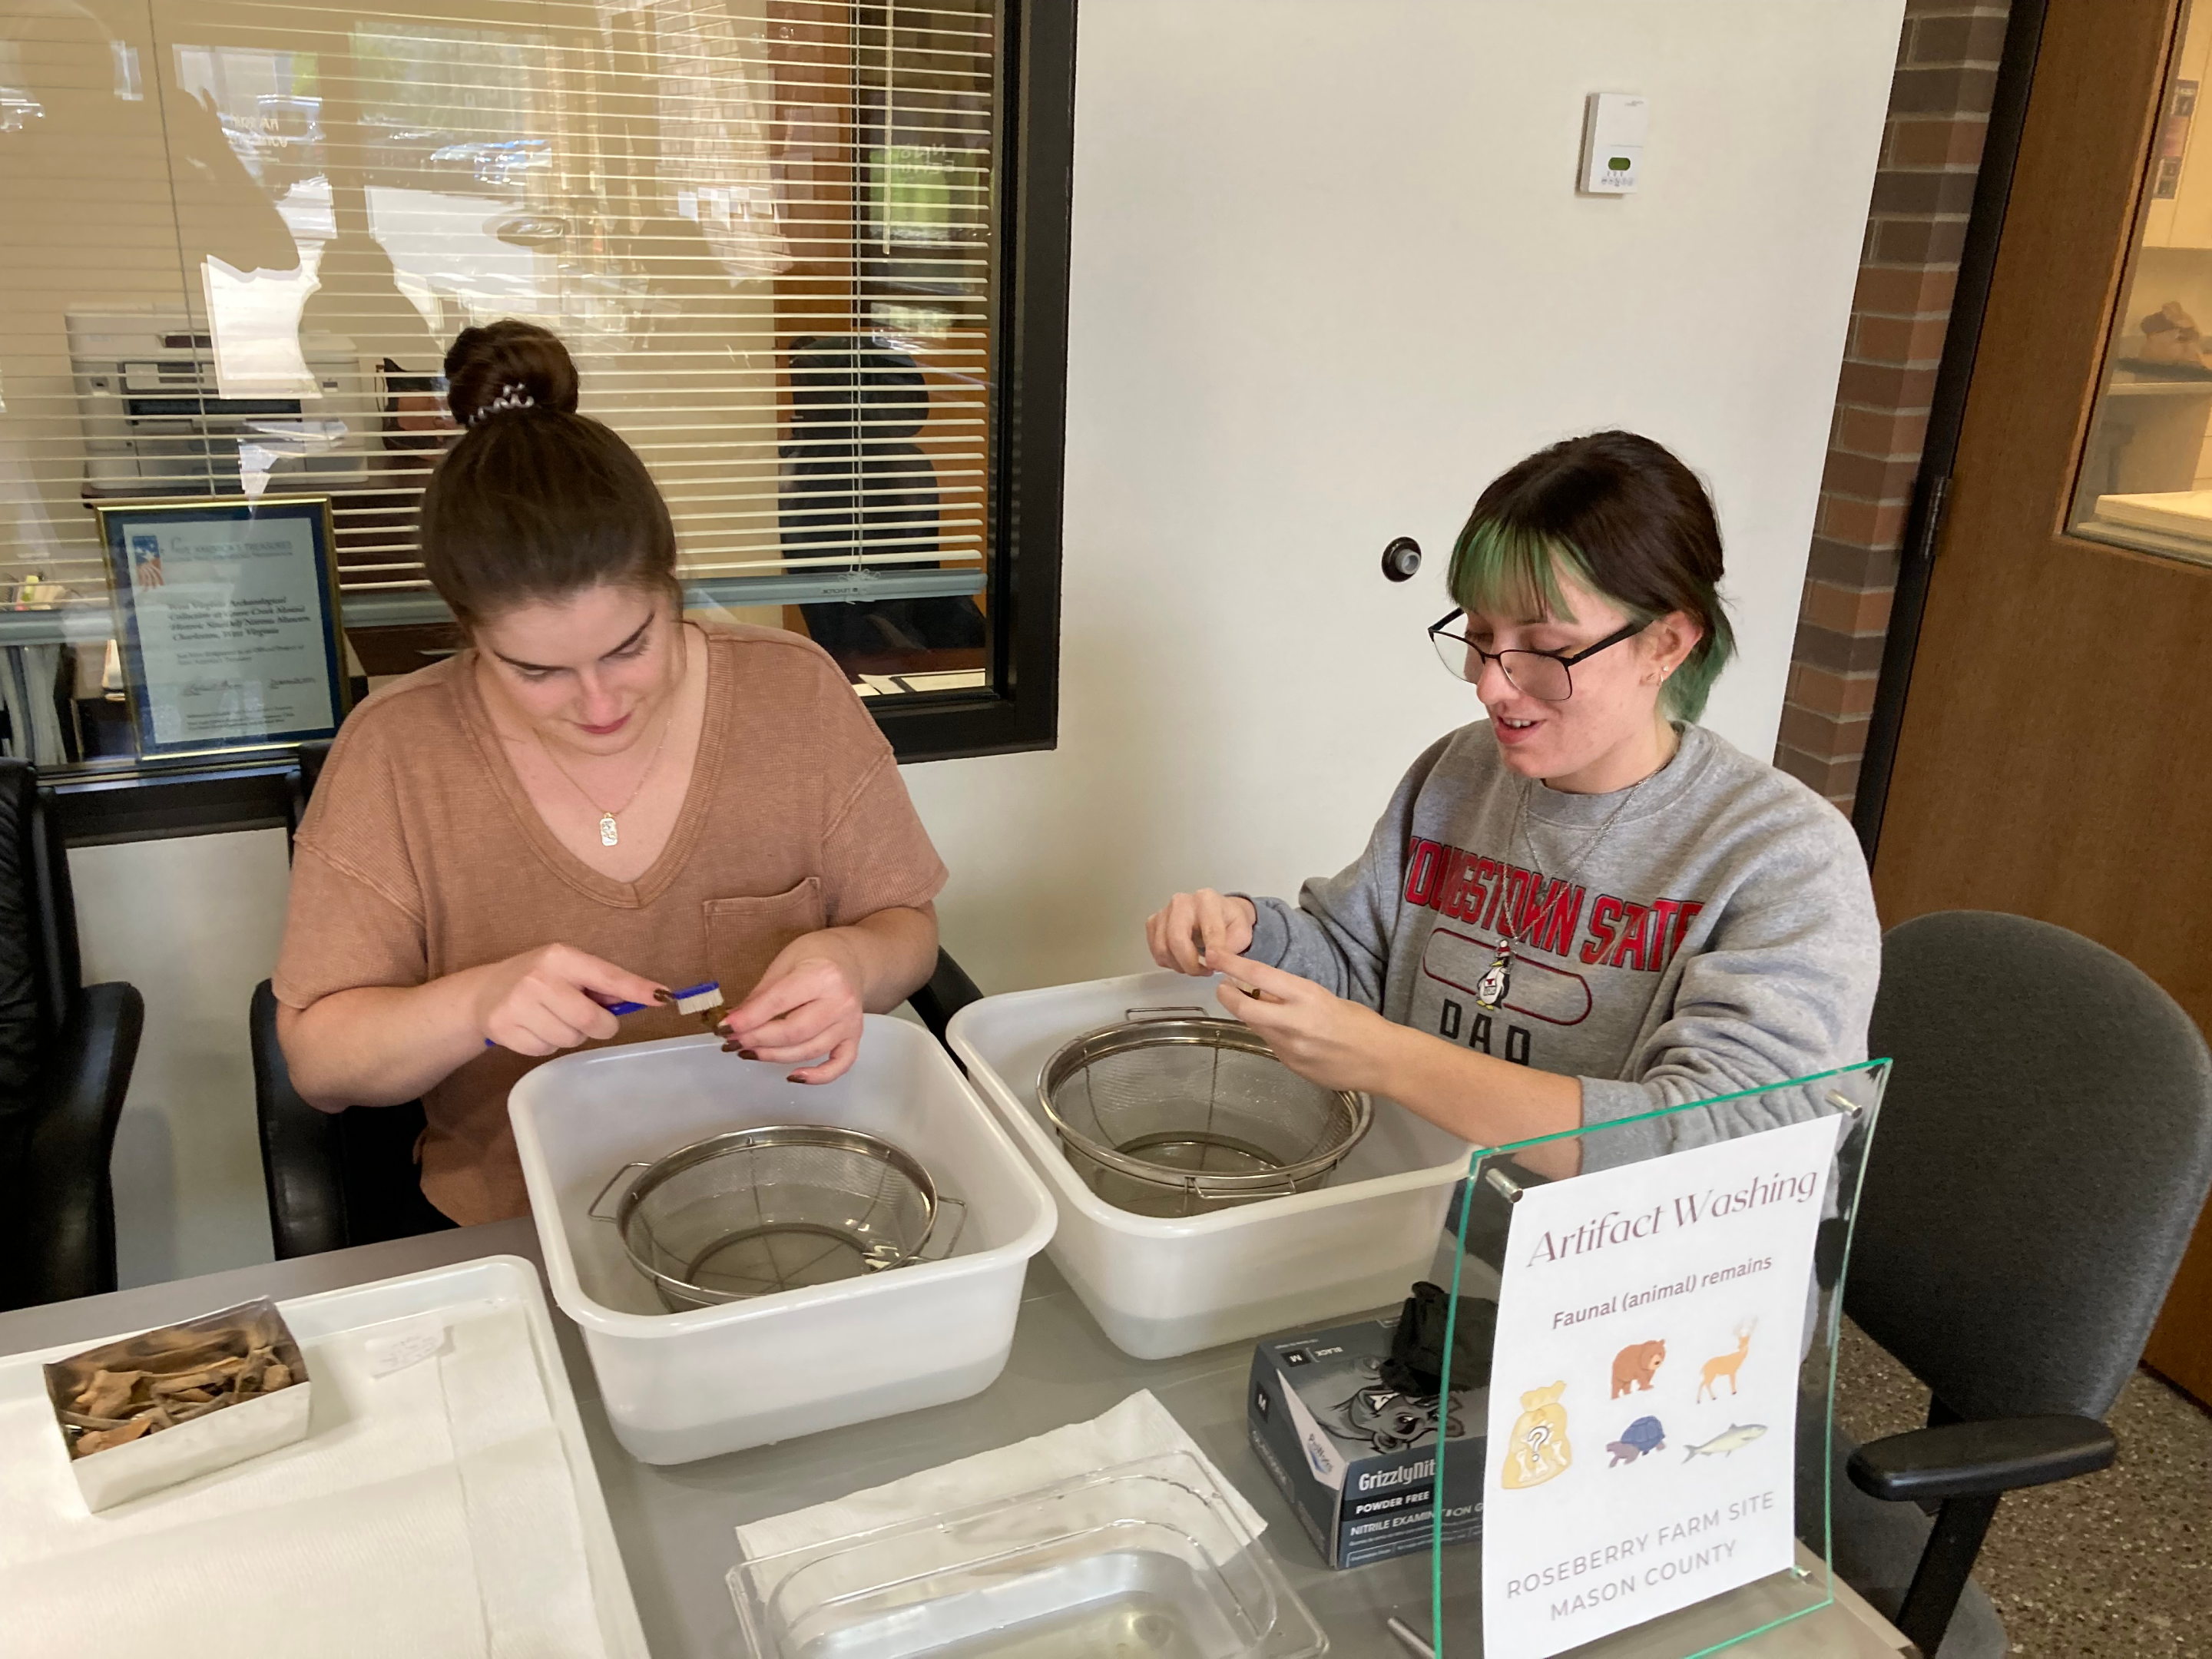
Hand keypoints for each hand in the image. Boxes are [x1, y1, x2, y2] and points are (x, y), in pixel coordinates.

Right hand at [475, 944, 664, 1056]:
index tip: (661, 997)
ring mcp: (518, 1005)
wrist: (484, 992)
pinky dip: (548, 1045)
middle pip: (591, 1019)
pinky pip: (546, 1050)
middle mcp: (539, 978)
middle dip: (600, 1026)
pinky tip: (535, 1028)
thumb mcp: (567, 969)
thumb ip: (601, 983)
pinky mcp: (504, 1029)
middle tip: (590, 1019)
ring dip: (571, 1036)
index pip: (607, 976)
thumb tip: (645, 996)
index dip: (636, 989)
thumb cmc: (538, 979)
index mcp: (560, 957)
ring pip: (570, 1039)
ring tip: (554, 1019)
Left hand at [721, 931, 867, 1083]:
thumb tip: (734, 1022)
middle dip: (757, 1039)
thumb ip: (761, 995)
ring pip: (809, 1050)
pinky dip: (818, 1077)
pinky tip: (793, 1077)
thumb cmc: (814, 955)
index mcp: (822, 975)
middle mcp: (840, 1001)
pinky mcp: (855, 1037)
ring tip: (748, 1052)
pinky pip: (840, 1064)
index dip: (748, 1019)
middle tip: (733, 1042)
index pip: (779, 1002)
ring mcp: (850, 1022)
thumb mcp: (783, 963)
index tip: (724, 1027)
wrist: (850, 957)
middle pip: (793, 1032)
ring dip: (774, 1056)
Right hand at [1145, 889, 1256, 974]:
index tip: (1214, 967)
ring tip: (1196, 967)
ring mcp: (1165, 911)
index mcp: (1207, 900)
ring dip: (1180, 966)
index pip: (1209, 930)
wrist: (1218, 913)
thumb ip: (1232, 946)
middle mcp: (1182, 902)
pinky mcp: (1154, 923)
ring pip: (1163, 948)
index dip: (1212, 953)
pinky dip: (1169, 962)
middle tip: (1204, 972)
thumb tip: (1216, 960)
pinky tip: (1183, 960)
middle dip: (1190, 963)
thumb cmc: (1228, 921)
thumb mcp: (1242, 932)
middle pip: (1176, 939)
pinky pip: (1156, 951)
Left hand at [1209, 954, 1401, 1095]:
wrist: (1381, 1060)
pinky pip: (1272, 1046)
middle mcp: (1294, 1022)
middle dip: (1226, 996)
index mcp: (1307, 996)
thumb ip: (1291, 997)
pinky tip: (1291, 1036)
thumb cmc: (1360, 1023)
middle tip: (1223, 988)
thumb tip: (1262, 992)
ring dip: (1252, 1017)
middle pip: (1243, 1008)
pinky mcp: (1291, 1066)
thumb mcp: (1325, 998)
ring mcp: (1290, 1048)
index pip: (1260, 975)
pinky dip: (1273, 1036)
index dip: (1232, 964)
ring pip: (1255, 1028)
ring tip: (1264, 1010)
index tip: (1215, 955)